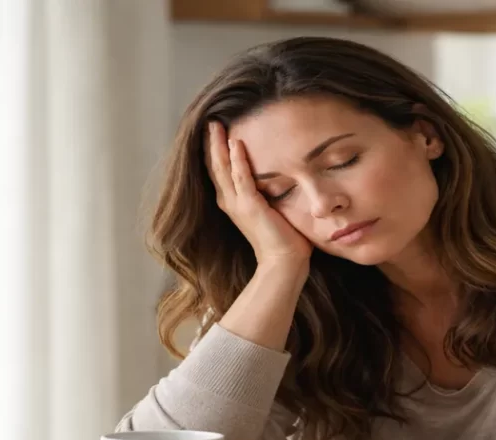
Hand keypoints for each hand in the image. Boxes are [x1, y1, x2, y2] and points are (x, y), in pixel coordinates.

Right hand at [205, 121, 312, 268]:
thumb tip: (277, 177)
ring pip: (222, 168)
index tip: (214, 132)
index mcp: (232, 203)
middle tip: (211, 122)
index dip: (214, 152)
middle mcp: (229, 202)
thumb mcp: (269, 210)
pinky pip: (241, 177)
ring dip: (219, 145)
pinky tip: (235, 142)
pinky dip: (237, 160)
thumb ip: (266, 193)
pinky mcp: (250, 206)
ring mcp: (238, 204)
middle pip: (215, 166)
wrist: (284, 261)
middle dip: (211, 143)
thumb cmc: (282, 238)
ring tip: (216, 125)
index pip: (219, 172)